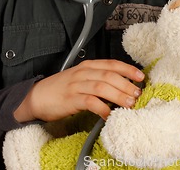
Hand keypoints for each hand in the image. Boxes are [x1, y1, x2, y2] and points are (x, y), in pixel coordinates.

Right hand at [14, 59, 143, 122]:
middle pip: (110, 75)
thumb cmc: (61, 89)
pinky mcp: (71, 99)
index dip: (128, 69)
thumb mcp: (81, 78)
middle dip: (126, 84)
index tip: (141, 76)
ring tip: (130, 103)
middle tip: (138, 94)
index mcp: (87, 66)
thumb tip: (121, 87)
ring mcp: (76, 85)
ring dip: (118, 95)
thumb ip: (98, 79)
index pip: (112, 64)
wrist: (37, 96)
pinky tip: (109, 115)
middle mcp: (83, 73)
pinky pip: (90, 102)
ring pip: (102, 87)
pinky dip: (102, 108)